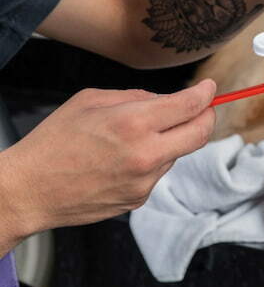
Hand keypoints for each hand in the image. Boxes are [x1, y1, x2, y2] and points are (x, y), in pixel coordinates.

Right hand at [0, 79, 216, 247]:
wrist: (29, 190)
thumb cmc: (54, 141)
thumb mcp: (91, 101)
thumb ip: (136, 97)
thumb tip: (166, 100)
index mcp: (133, 123)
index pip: (189, 106)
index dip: (205, 93)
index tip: (210, 88)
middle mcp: (146, 154)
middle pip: (200, 133)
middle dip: (207, 116)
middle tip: (204, 107)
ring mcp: (145, 181)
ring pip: (177, 153)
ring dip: (172, 139)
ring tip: (137, 136)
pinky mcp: (140, 198)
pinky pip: (158, 172)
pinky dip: (153, 159)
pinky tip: (124, 158)